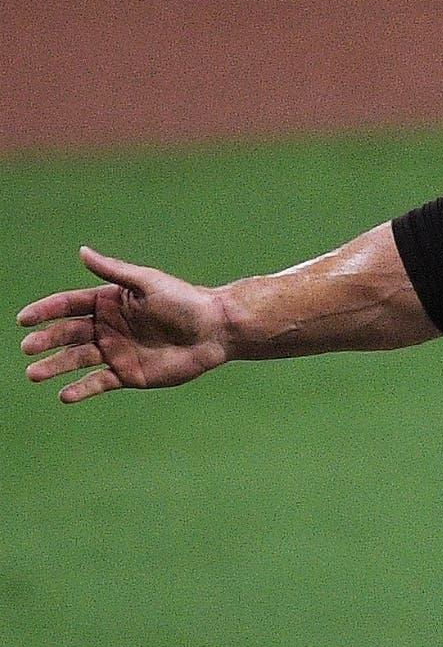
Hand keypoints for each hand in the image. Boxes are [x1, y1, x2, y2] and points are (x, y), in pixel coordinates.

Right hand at [18, 247, 229, 402]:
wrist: (215, 331)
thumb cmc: (185, 301)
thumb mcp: (147, 282)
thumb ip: (113, 271)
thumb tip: (82, 251)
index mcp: (109, 302)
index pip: (68, 306)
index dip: (44, 312)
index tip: (23, 319)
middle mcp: (107, 327)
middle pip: (68, 334)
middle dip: (46, 340)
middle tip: (28, 348)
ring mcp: (115, 351)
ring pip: (77, 360)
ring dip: (55, 366)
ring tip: (34, 374)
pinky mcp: (128, 374)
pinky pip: (98, 383)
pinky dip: (81, 389)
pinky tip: (65, 395)